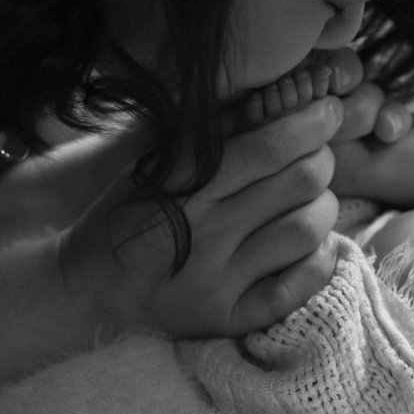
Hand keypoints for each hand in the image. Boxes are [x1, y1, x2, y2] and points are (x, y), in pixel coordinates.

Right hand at [59, 96, 344, 337]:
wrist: (86, 289)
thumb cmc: (132, 212)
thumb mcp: (160, 159)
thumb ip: (217, 129)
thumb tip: (283, 94)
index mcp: (183, 184)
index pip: (269, 146)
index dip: (312, 123)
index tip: (328, 111)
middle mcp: (201, 233)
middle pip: (300, 182)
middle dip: (322, 159)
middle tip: (317, 155)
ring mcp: (215, 281)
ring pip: (306, 230)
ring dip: (323, 206)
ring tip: (311, 200)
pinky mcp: (226, 320)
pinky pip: (297, 288)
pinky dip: (321, 260)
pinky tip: (316, 244)